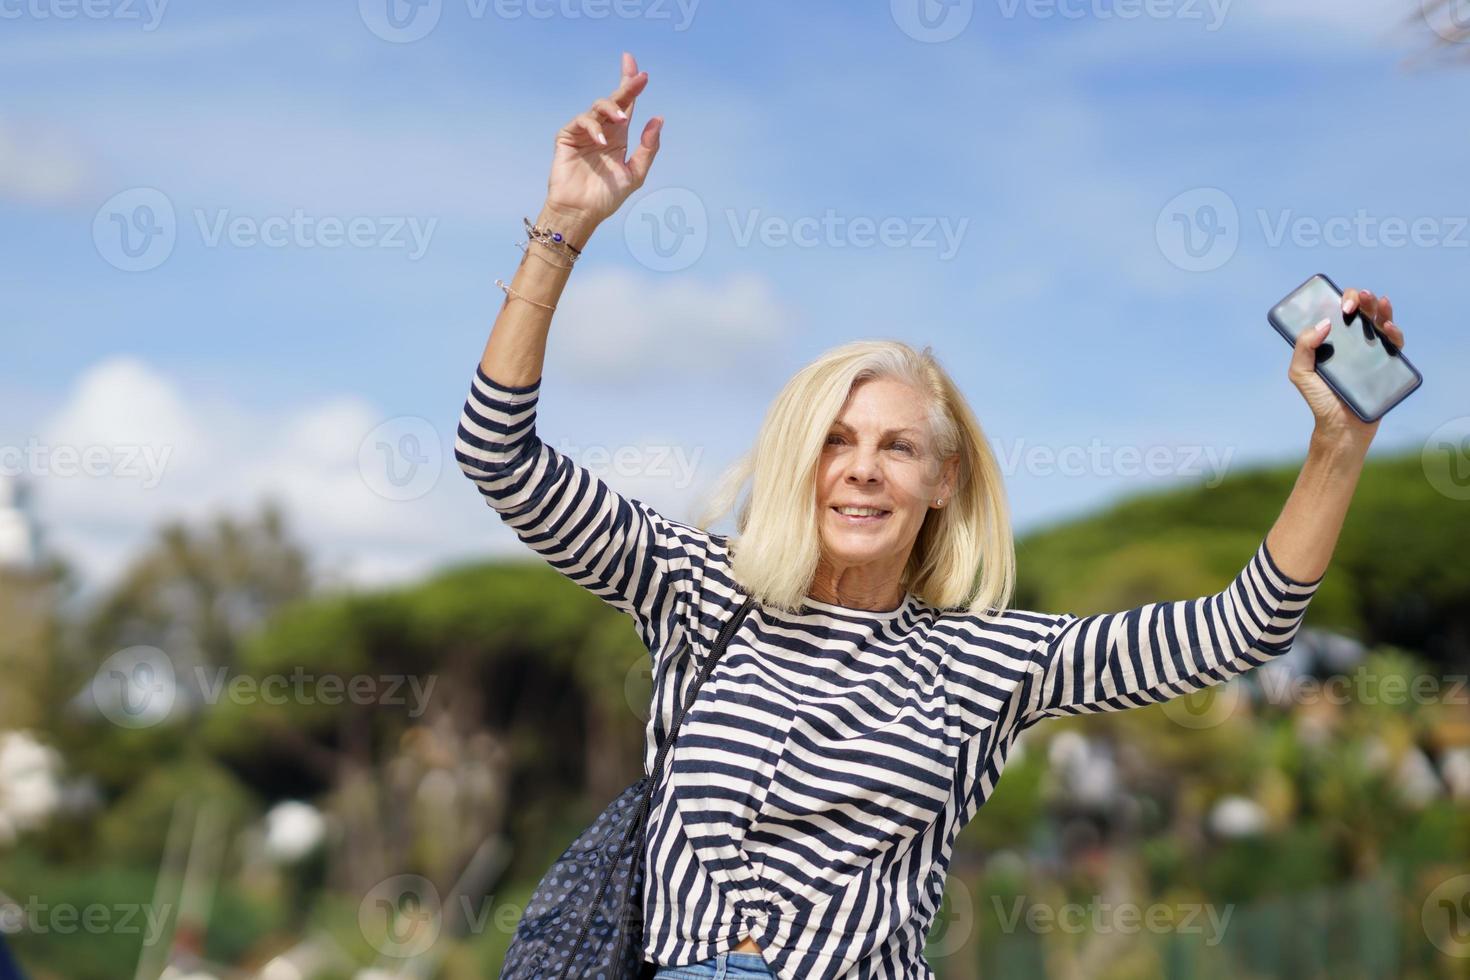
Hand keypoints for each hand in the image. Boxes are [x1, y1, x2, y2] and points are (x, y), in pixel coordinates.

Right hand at [544, 51, 662, 235]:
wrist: (581, 213)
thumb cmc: (606, 197)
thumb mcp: (635, 174)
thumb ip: (648, 148)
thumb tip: (658, 119)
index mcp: (618, 137)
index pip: (627, 105)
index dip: (631, 85)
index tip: (641, 71)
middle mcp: (602, 131)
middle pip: (614, 100)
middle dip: (626, 86)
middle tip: (639, 77)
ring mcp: (584, 133)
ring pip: (597, 108)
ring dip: (611, 109)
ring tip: (622, 120)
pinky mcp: (567, 137)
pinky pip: (581, 122)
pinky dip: (593, 128)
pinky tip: (601, 141)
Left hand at [1289, 285, 1406, 448]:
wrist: (1340, 427)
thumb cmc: (1320, 400)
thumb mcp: (1301, 373)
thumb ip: (1303, 348)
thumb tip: (1325, 323)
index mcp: (1333, 341)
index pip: (1338, 313)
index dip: (1340, 302)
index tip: (1339, 308)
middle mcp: (1353, 343)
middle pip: (1360, 313)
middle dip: (1360, 299)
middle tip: (1356, 302)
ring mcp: (1372, 352)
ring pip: (1380, 323)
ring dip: (1380, 308)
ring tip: (1377, 301)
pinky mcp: (1388, 365)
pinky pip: (1395, 344)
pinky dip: (1394, 332)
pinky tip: (1388, 327)